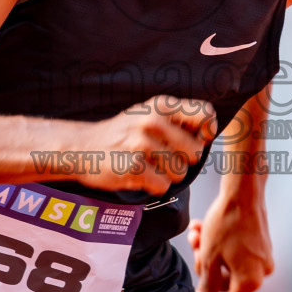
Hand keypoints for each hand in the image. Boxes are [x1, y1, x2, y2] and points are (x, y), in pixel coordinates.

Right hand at [79, 95, 215, 195]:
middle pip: (196, 152)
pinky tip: (138, 175)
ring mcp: (142, 144)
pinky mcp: (133, 167)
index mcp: (161, 105)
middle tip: (160, 156)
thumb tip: (209, 134)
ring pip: (180, 172)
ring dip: (166, 175)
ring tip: (147, 165)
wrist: (81, 147)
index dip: (206, 131)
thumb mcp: (149, 114)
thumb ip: (178, 121)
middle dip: (182, 161)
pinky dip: (153, 186)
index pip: (206, 114)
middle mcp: (153, 121)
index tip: (196, 139)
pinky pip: (163, 186)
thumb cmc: (123, 134)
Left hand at [188, 193, 273, 291]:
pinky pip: (237, 252)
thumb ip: (207, 284)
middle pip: (226, 283)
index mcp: (250, 281)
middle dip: (206, 268)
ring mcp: (263, 258)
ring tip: (195, 234)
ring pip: (228, 265)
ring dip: (209, 252)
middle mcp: (261, 272)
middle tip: (195, 249)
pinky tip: (202, 228)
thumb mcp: (210, 257)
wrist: (243, 192)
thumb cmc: (226, 224)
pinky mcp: (261, 244)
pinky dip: (220, 244)